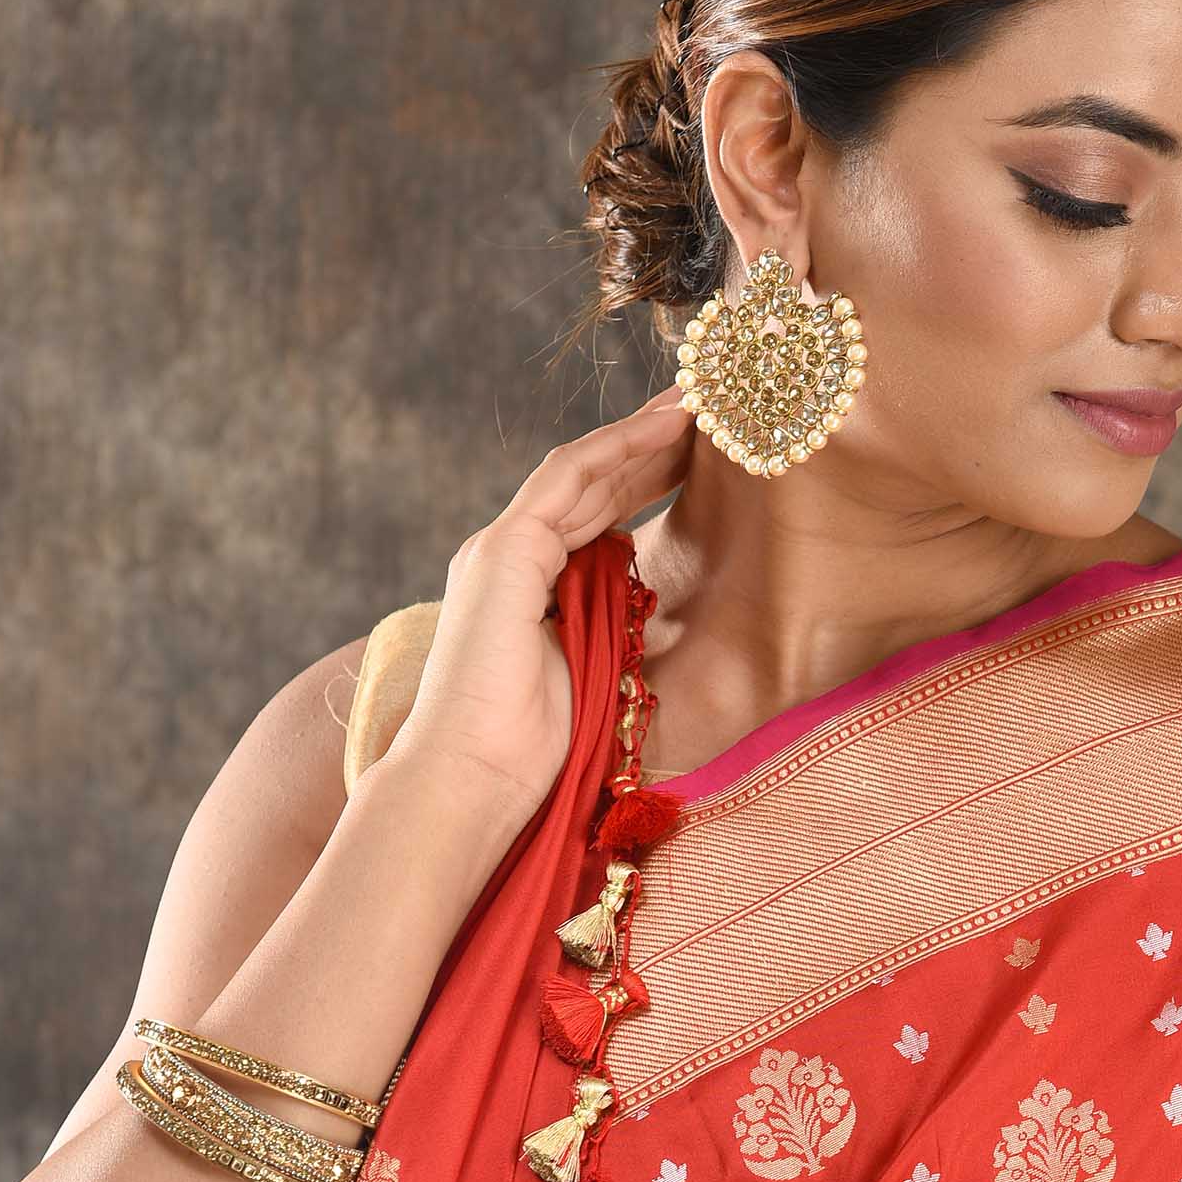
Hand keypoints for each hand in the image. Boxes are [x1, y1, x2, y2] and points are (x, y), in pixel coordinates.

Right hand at [390, 388, 692, 820]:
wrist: (475, 780)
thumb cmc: (534, 754)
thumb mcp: (593, 676)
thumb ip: (613, 633)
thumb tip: (657, 616)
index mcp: (526, 587)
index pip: (593, 516)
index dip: (643, 480)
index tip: (697, 459)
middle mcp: (508, 557)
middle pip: (590, 482)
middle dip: (648, 445)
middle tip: (706, 409)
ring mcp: (503, 548)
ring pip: (583, 468)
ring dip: (642, 431)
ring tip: (698, 402)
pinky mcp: (506, 549)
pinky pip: (571, 478)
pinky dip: (620, 447)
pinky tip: (667, 427)